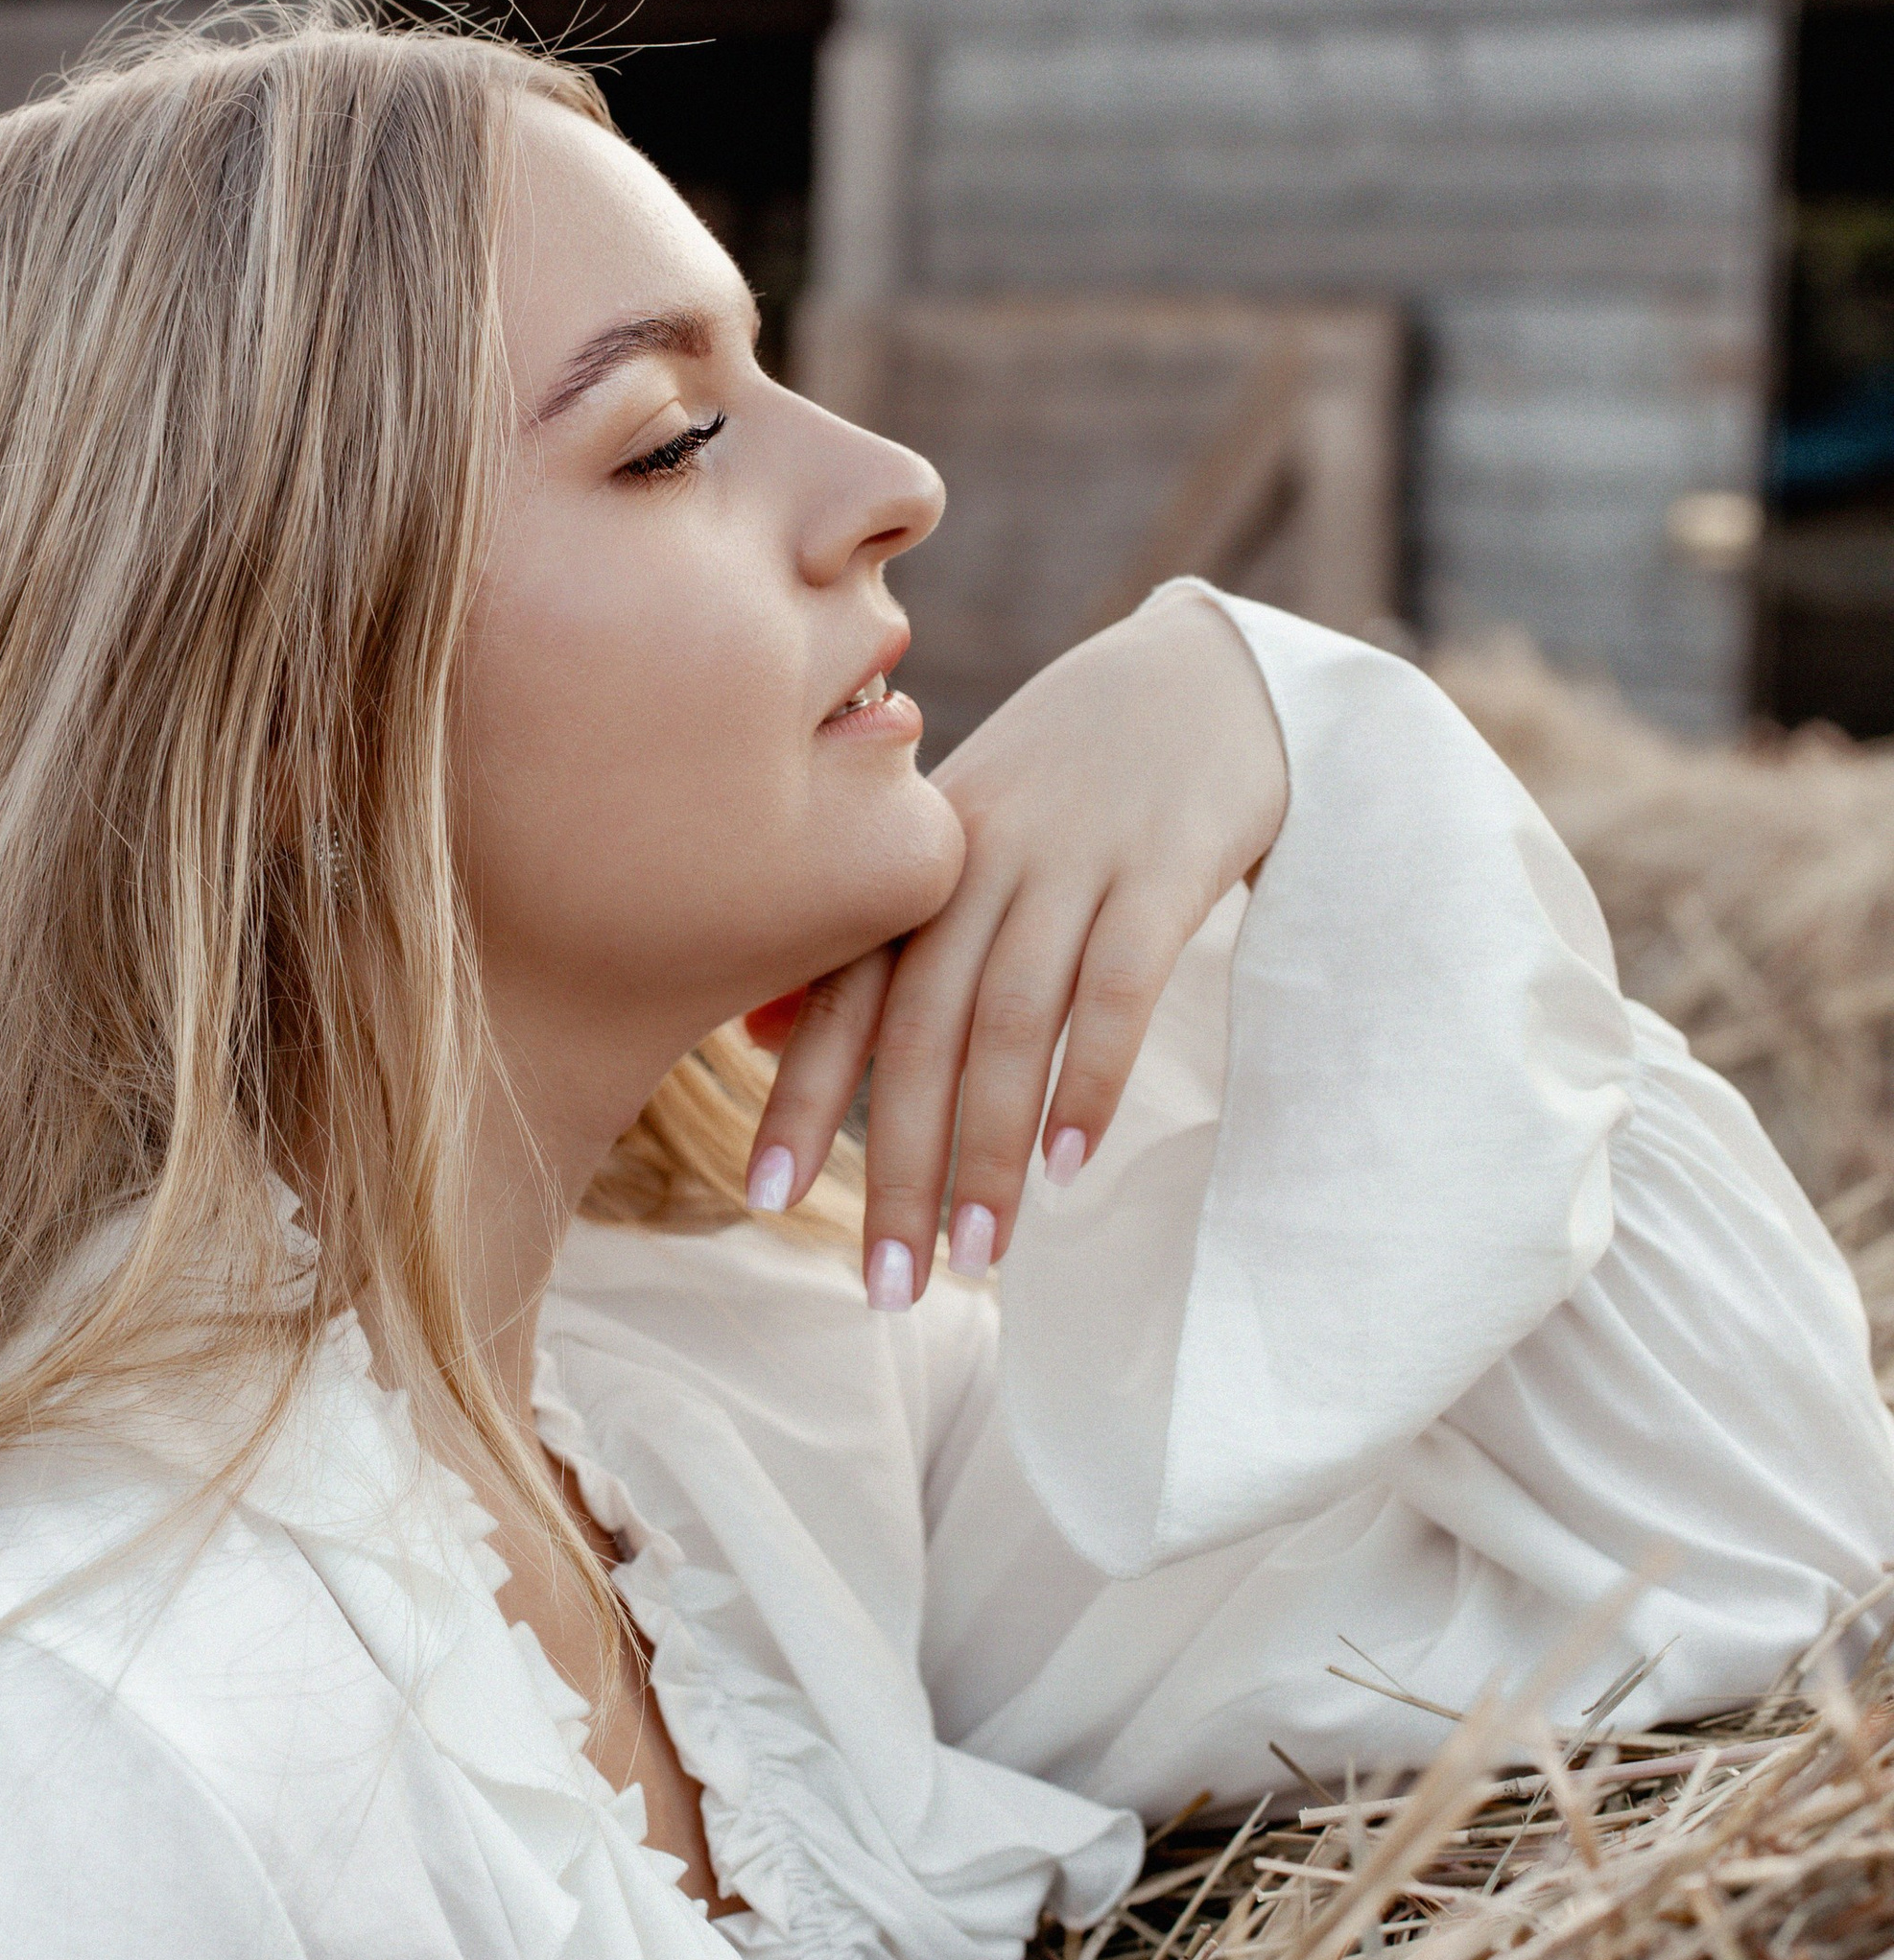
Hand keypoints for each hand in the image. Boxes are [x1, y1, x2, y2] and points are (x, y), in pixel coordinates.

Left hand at [744, 587, 1288, 1306]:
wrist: (1202, 674)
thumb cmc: (1064, 778)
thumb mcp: (956, 841)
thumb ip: (875, 936)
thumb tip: (766, 1039)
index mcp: (921, 862)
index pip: (844, 992)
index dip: (799, 1098)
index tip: (758, 1202)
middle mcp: (979, 860)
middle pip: (918, 1029)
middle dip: (891, 1165)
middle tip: (880, 1285)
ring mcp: (1072, 859)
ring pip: (1009, 1023)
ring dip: (987, 1151)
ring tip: (974, 1261)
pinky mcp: (1165, 864)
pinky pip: (1118, 984)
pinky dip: (1089, 1078)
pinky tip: (1069, 1166)